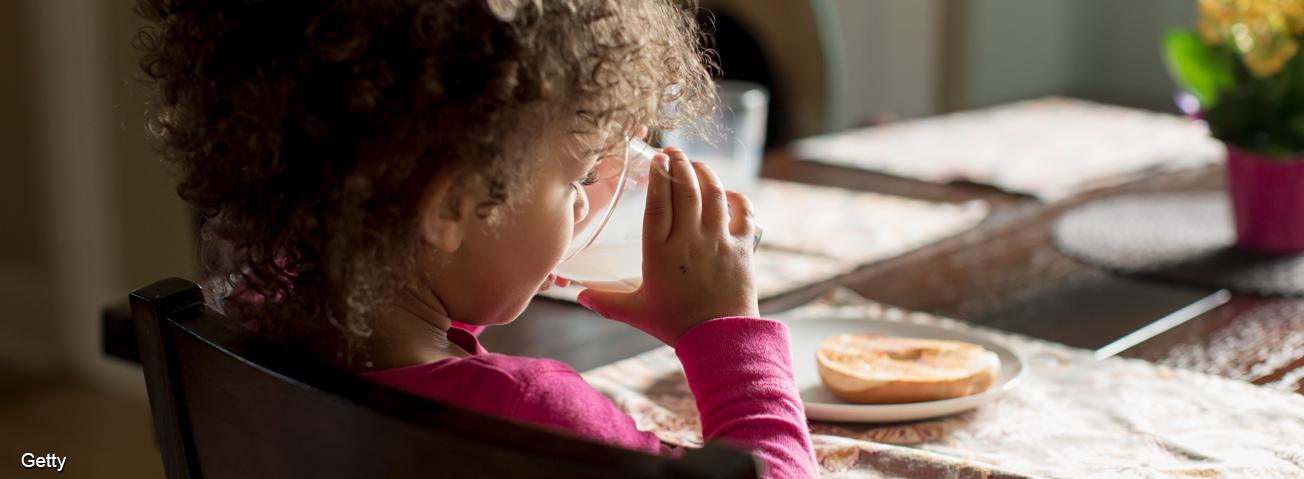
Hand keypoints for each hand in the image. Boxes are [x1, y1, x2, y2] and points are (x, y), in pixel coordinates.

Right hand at [577, 147, 759, 346]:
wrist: (720, 340)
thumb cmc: (676, 325)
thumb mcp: (637, 313)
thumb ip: (606, 302)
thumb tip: (579, 296)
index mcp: (660, 253)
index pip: (657, 203)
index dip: (657, 177)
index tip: (656, 160)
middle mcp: (689, 240)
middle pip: (686, 190)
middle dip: (680, 165)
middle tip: (674, 152)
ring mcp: (718, 241)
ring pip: (714, 194)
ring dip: (706, 173)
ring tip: (696, 164)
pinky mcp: (743, 247)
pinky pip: (744, 212)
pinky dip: (738, 198)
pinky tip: (729, 193)